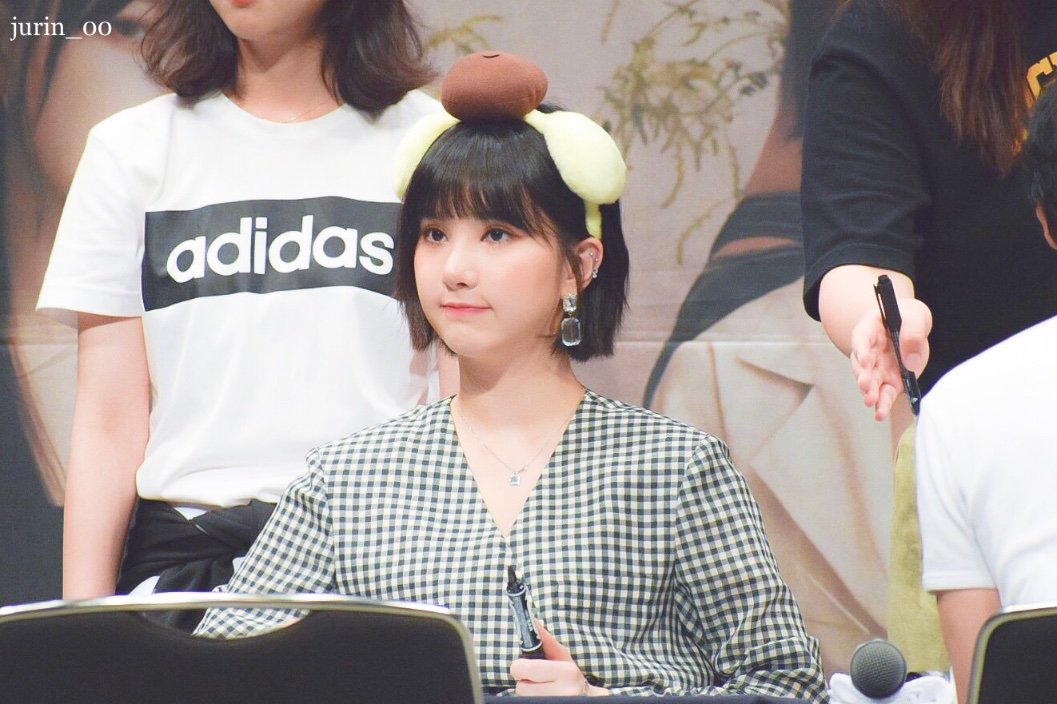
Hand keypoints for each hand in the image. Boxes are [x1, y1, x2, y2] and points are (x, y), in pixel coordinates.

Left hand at [509, 622, 607, 695]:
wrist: (585, 698)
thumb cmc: (569, 675)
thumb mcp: (562, 657)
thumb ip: (546, 641)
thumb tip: (534, 622)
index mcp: (567, 672)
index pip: (527, 669)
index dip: (519, 667)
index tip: (524, 666)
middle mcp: (564, 692)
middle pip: (522, 687)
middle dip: (524, 681)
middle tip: (533, 678)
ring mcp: (556, 703)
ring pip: (523, 696)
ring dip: (527, 692)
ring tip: (541, 689)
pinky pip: (527, 702)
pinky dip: (530, 698)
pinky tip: (541, 695)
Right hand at [849, 297, 931, 420]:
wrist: (911, 326)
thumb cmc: (908, 317)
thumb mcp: (914, 317)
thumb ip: (912, 333)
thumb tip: (910, 361)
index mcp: (870, 330)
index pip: (862, 339)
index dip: (862, 350)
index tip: (865, 361)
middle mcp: (869, 352)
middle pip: (862, 364)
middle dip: (863, 376)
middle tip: (865, 385)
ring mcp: (878, 368)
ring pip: (871, 382)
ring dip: (870, 392)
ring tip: (871, 402)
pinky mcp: (890, 381)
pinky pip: (885, 394)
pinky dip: (883, 404)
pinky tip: (880, 414)